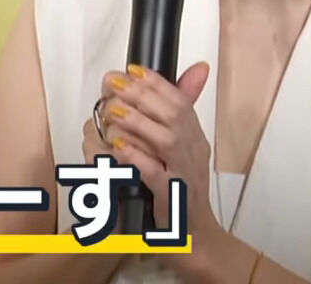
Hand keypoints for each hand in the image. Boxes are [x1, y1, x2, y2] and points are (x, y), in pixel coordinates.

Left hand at [98, 62, 227, 275]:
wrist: (196, 241)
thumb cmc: (183, 196)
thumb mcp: (180, 154)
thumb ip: (172, 120)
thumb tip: (181, 81)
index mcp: (195, 139)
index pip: (180, 101)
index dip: (157, 82)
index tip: (131, 69)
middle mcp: (194, 153)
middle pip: (175, 115)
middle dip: (144, 95)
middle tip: (115, 83)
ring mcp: (185, 176)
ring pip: (167, 141)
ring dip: (140, 123)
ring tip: (113, 111)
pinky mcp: (173, 199)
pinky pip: (155, 175)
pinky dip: (137, 159)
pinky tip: (119, 148)